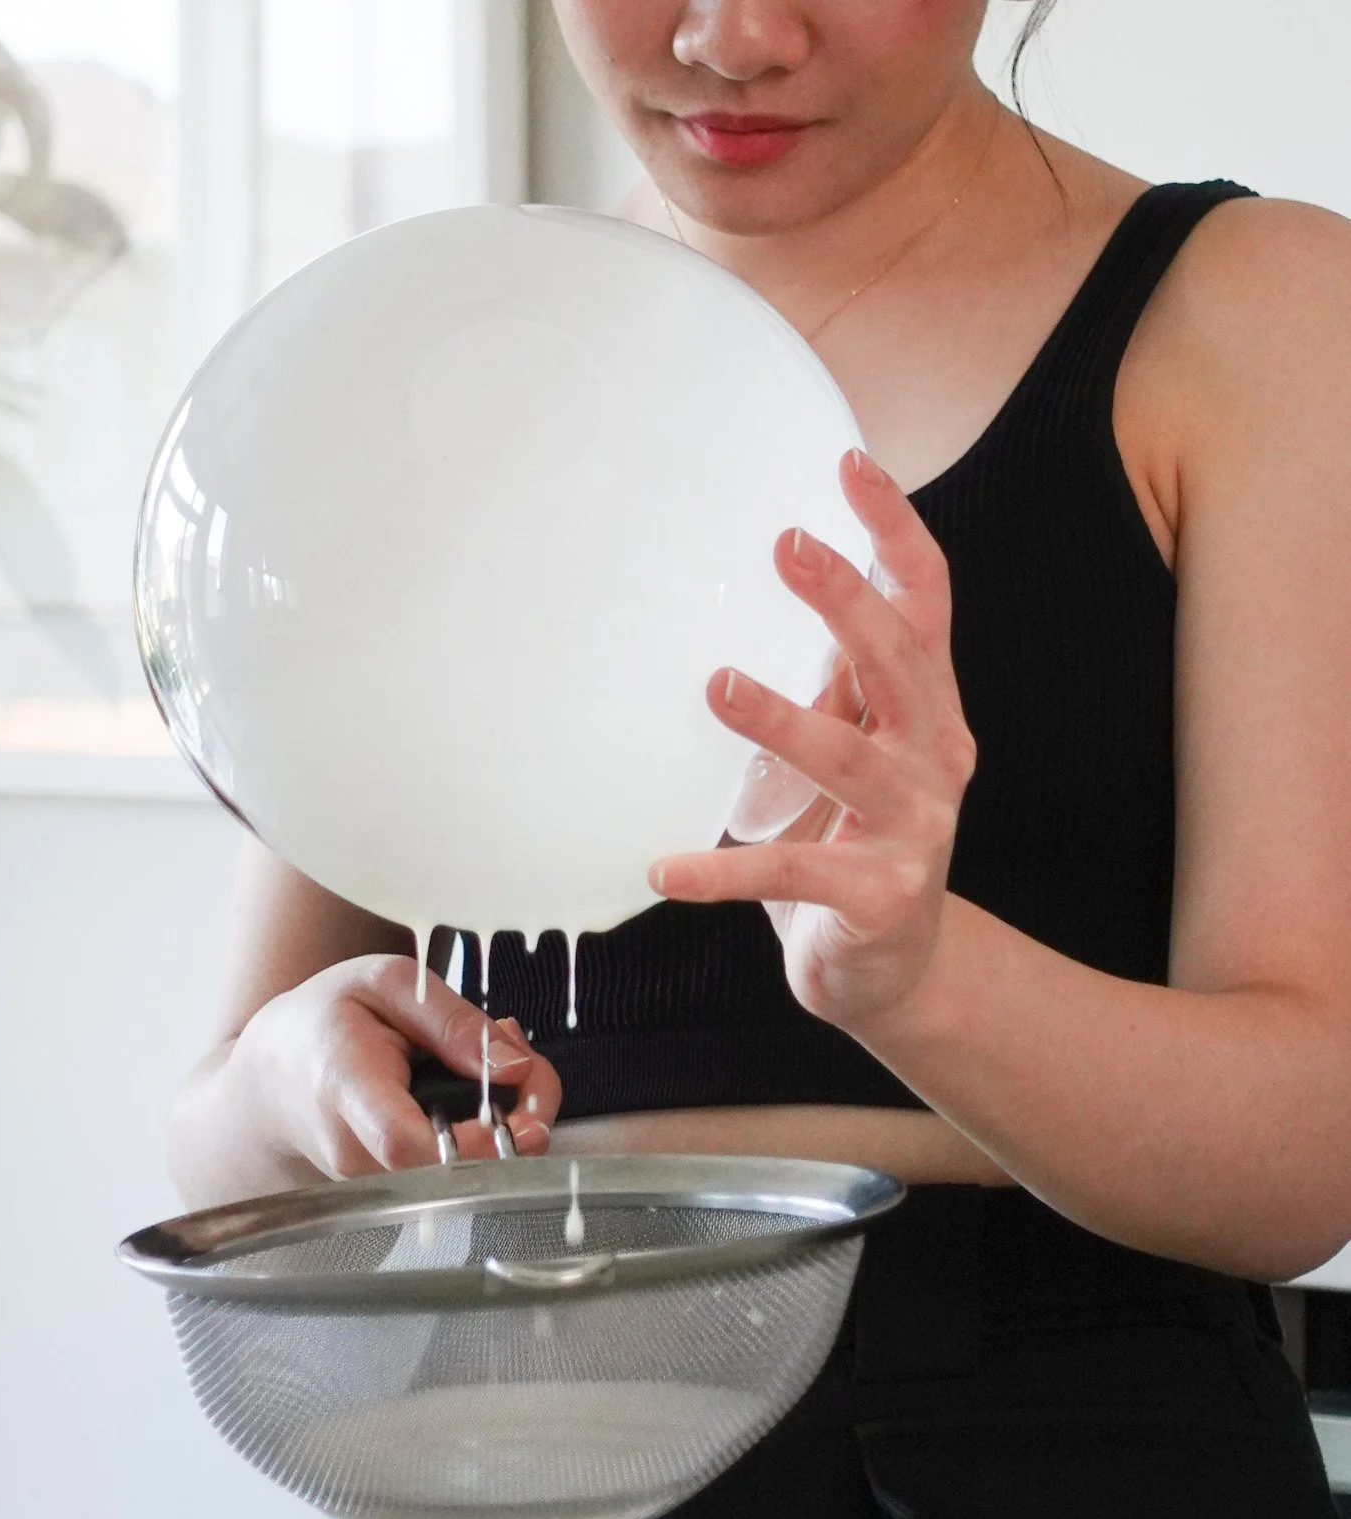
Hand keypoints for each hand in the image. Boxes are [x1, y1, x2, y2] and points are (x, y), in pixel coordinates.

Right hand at [229, 954, 560, 1178]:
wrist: (274, 1076)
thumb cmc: (327, 1023)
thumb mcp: (387, 984)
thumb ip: (453, 1021)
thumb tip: (514, 1067)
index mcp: (343, 1084)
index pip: (403, 1141)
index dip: (473, 1143)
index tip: (524, 1123)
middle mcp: (352, 1148)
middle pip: (451, 1167)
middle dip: (517, 1122)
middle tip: (526, 1064)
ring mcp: (370, 1181)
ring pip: (466, 1172)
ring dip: (505, 1125)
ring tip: (488, 1070)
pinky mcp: (391, 1193)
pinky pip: (457, 1173)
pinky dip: (485, 1137)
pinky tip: (473, 1100)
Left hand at [649, 449, 975, 1033]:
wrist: (894, 972)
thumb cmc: (858, 844)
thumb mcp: (855, 751)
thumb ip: (836, 684)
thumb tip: (788, 584)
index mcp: (928, 710)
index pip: (929, 603)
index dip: (896, 533)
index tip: (851, 465)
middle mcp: (934, 758)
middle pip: (901, 662)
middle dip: (847, 600)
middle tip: (787, 546)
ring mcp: (914, 829)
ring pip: (848, 760)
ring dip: (781, 719)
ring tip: (717, 684)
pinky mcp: (876, 897)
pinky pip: (790, 875)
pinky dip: (723, 873)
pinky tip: (665, 870)